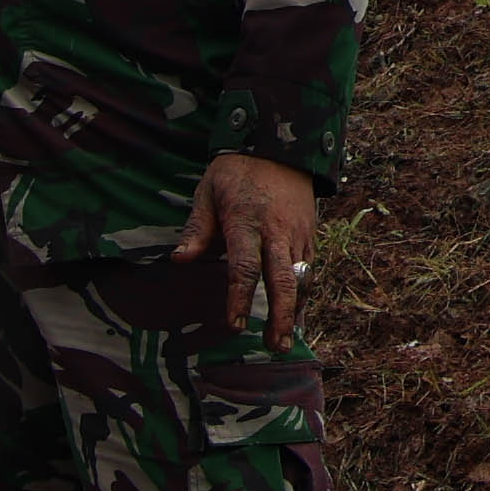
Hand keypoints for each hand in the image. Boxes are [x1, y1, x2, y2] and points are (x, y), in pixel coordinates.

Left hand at [178, 152, 323, 341]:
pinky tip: (296, 314)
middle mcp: (276, 231)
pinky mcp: (310, 234)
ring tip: (286, 339)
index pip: (245, 267)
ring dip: (295, 310)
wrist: (281, 144)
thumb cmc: (236, 170)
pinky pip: (310, 268)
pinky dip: (304, 293)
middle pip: (283, 279)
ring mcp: (297, 233)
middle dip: (280, 315)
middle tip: (275, 346)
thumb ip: (197, 229)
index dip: (239, 298)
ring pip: (302, 278)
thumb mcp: (208, 192)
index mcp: (246, 221)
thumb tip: (179, 260)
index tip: (234, 325)